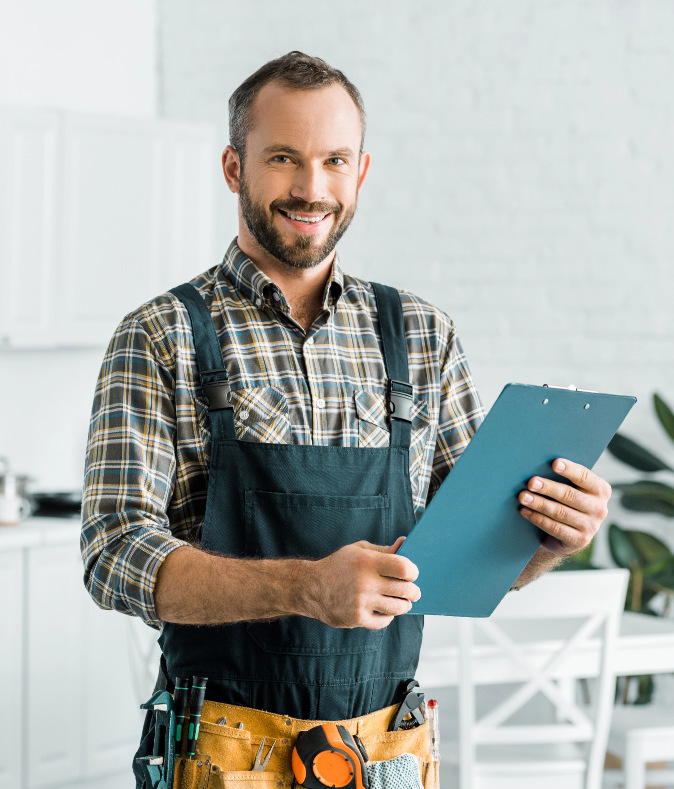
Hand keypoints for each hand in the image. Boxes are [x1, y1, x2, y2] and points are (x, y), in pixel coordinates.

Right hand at [304, 537, 420, 630]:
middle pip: (405, 590)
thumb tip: (405, 544)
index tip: (411, 574)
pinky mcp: (357, 619)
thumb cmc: (338, 565)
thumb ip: (383, 550)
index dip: (413, 572)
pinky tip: (384, 610)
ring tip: (402, 601)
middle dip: (413, 591)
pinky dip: (388, 617)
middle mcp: (365, 582)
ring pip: (398, 608)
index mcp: (367, 561)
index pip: (404, 568)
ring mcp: (361, 602)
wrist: (310, 587)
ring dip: (403, 605)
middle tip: (413, 591)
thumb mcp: (358, 550)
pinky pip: (384, 621)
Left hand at [518, 458, 610, 555]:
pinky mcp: (580, 540)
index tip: (554, 463)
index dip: (570, 470)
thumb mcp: (571, 488)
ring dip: (539, 504)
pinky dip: (538, 518)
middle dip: (548, 488)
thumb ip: (563, 478)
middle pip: (570, 495)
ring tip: (523, 497)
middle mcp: (599, 508)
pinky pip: (555, 528)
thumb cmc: (566, 501)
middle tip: (531, 482)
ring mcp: (591, 526)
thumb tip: (538, 464)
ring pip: (560, 512)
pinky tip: (525, 511)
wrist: (568, 534)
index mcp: (601, 490)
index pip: (585, 477)